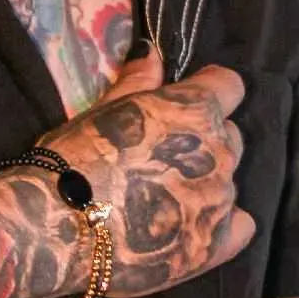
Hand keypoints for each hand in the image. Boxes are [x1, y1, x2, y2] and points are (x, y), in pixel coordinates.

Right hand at [42, 46, 253, 297]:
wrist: (57, 232)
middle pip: (230, 136)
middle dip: (206, 140)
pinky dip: (223, 224)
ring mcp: (220, 201)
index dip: (211, 90)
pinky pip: (241, 226)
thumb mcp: (101, 111)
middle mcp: (219, 152)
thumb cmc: (73, 160)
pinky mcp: (215, 245)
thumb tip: (152, 52)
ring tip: (164, 198)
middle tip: (163, 156)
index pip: (230, 86)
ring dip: (205, 182)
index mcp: (195, 110)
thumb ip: (137, 82)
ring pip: (229, 181)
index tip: (188, 102)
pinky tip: (192, 227)